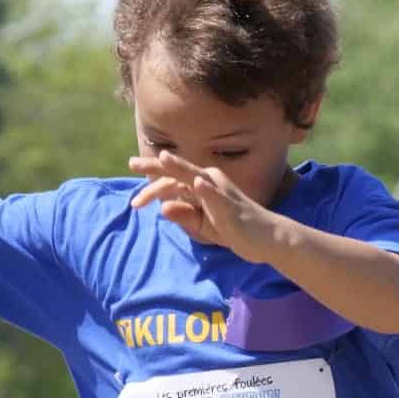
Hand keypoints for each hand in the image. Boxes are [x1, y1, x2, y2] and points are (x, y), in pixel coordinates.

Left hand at [128, 152, 274, 261]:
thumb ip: (184, 216)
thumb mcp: (203, 226)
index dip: (151, 188)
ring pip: (197, 176)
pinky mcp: (232, 206)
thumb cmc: (234, 229)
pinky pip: (218, 196)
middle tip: (132, 163)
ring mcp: (222, 192)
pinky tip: (196, 183)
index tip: (133, 201)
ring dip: (180, 167)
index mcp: (202, 186)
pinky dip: (207, 190)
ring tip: (164, 158)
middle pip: (179, 171)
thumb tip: (163, 207)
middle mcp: (210, 183)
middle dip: (156, 166)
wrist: (266, 239)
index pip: (172, 182)